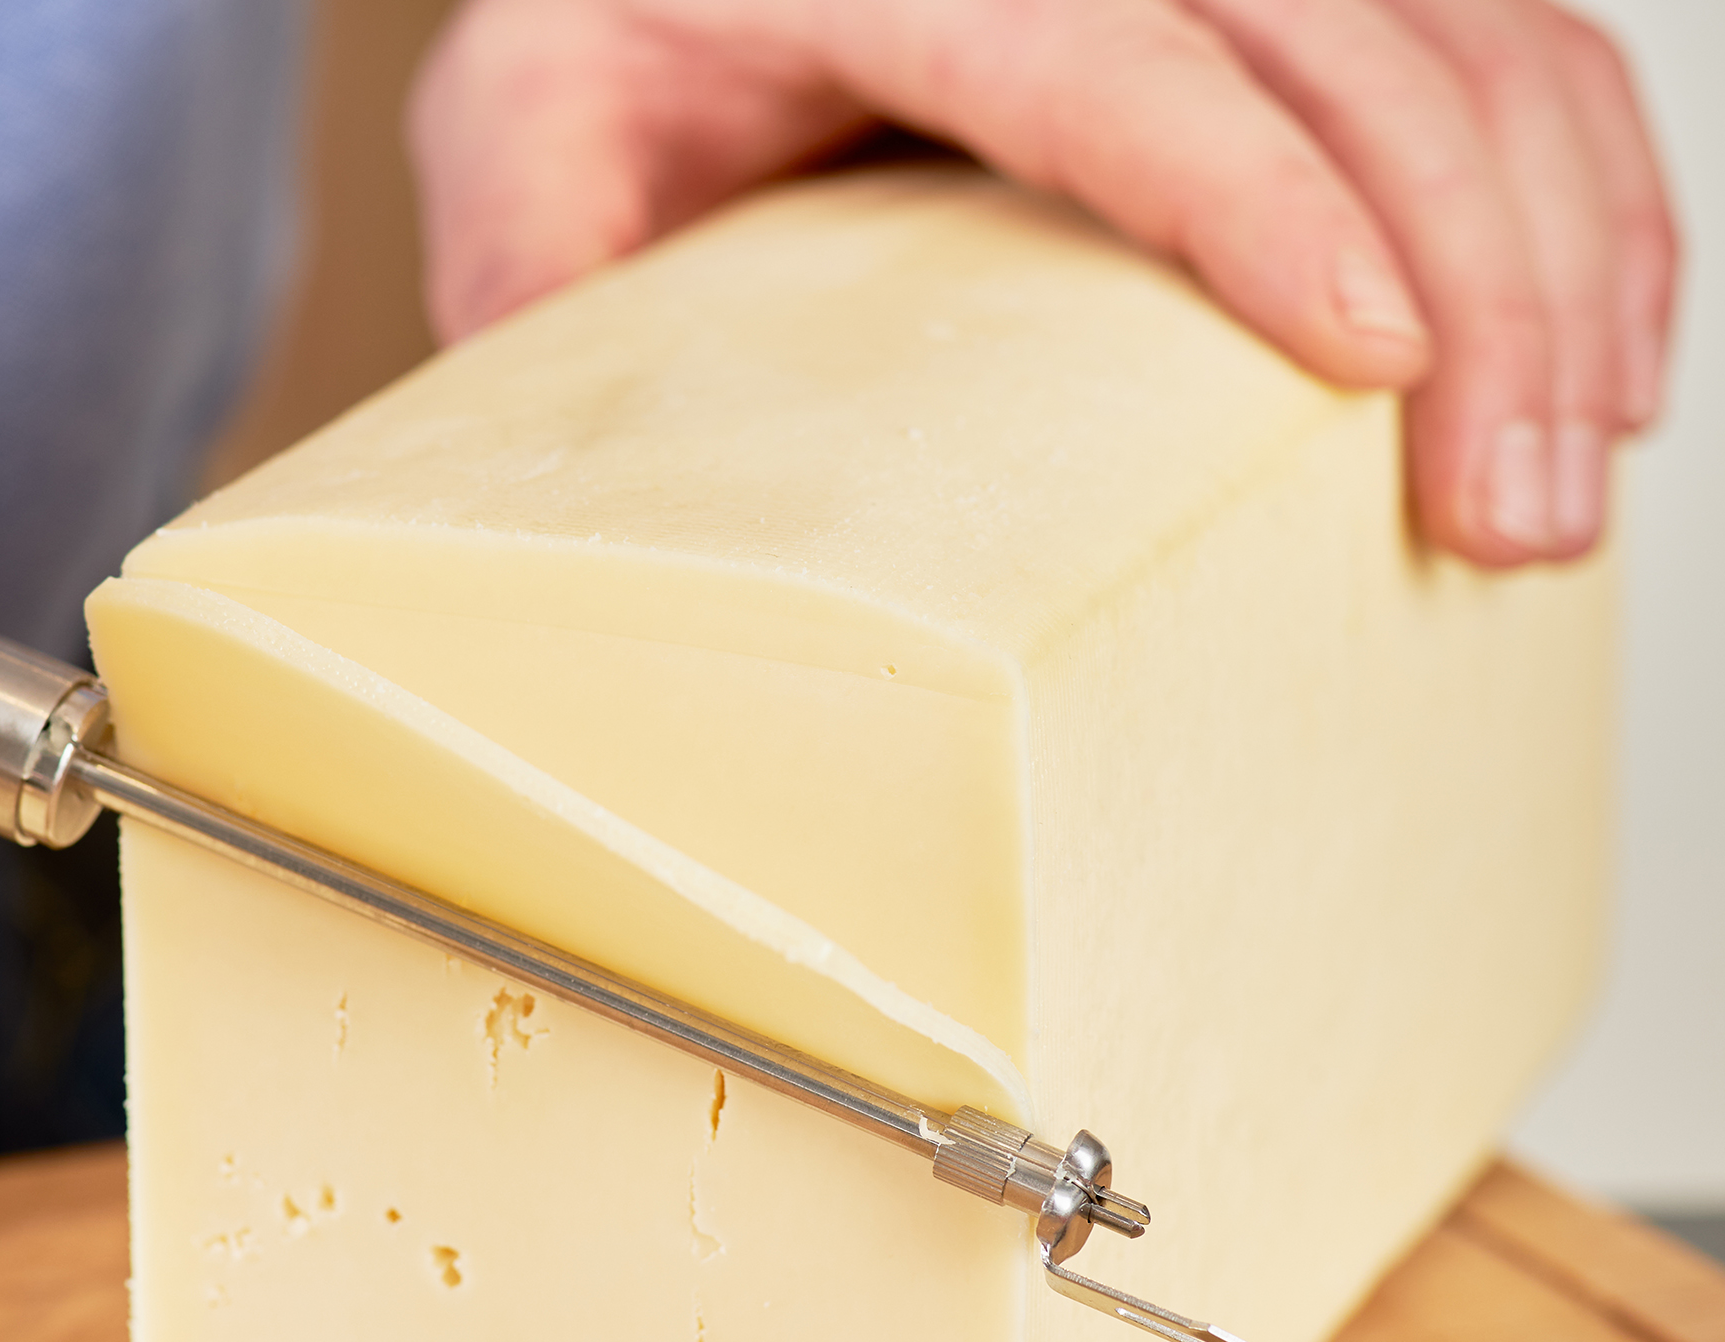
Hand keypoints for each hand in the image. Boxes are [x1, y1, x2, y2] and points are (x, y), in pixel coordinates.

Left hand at [410, 0, 1675, 566]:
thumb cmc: (598, 34)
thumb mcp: (521, 145)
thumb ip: (541, 271)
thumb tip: (606, 484)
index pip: (1115, 59)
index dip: (1264, 197)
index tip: (1384, 362)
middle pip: (1353, 42)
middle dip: (1481, 276)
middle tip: (1517, 512)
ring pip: (1477, 28)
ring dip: (1568, 245)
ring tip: (1578, 469)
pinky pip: (1499, 30)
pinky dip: (1579, 183)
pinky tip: (1601, 331)